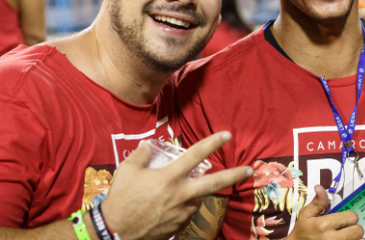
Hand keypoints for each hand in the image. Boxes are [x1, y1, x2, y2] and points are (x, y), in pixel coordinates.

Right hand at [101, 132, 252, 239]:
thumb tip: (148, 146)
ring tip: (178, 191)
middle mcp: (182, 194)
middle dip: (235, 175)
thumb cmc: (121, 199)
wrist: (115, 232)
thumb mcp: (126, 171)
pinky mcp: (179, 226)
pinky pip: (188, 212)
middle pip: (215, 183)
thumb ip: (141, 155)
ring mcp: (183, 212)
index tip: (227, 135)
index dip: (213, 142)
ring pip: (199, 198)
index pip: (196, 154)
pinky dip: (184, 206)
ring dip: (196, 192)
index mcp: (170, 177)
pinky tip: (170, 206)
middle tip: (249, 170)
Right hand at [283, 185, 363, 239]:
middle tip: (346, 228)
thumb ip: (318, 202)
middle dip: (354, 227)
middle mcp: (332, 238)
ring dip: (355, 238)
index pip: (352, 217)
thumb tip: (320, 188)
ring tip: (346, 236)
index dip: (349, 216)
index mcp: (324, 225)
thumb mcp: (306, 214)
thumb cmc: (302, 231)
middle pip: (358, 230)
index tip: (343, 218)